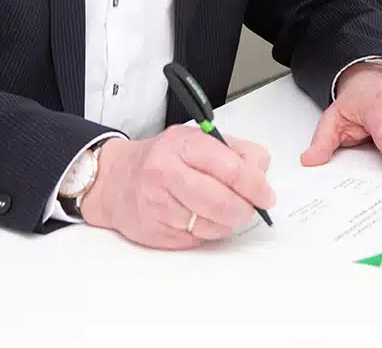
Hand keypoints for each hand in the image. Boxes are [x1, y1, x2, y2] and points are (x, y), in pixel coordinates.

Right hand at [79, 127, 274, 249]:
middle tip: (250, 207)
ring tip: (221, 210)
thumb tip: (261, 175)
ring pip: (213, 226)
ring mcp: (158, 205)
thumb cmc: (163, 158)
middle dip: (244, 209)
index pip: (231, 169)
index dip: (255, 186)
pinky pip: (197, 240)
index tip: (266, 195)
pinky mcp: (155, 233)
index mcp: (183, 145)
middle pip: (223, 203)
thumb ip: (235, 152)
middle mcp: (166, 173)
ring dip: (226, 223)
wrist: (116, 180)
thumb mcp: (197, 140)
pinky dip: (207, 232)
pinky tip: (198, 218)